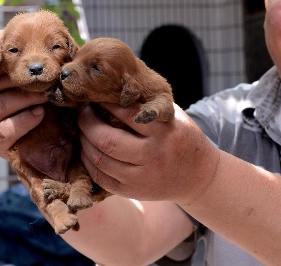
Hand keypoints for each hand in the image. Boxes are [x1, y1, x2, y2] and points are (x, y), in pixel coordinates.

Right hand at [0, 31, 47, 158]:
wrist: (58, 146)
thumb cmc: (53, 108)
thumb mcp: (51, 83)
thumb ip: (44, 64)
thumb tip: (34, 33)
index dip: (6, 57)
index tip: (28, 53)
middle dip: (20, 79)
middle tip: (45, 78)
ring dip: (25, 98)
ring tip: (46, 97)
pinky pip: (4, 130)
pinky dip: (22, 122)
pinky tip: (39, 114)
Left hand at [78, 103, 220, 204]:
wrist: (199, 177)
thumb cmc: (184, 139)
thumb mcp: (174, 118)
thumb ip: (148, 106)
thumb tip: (114, 89)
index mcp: (164, 133)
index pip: (127, 114)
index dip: (106, 103)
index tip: (95, 95)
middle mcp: (153, 156)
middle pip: (107, 140)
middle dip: (87, 123)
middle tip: (82, 111)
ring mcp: (142, 178)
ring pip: (100, 160)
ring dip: (84, 142)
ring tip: (81, 129)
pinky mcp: (134, 192)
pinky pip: (101, 179)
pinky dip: (88, 163)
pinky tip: (87, 150)